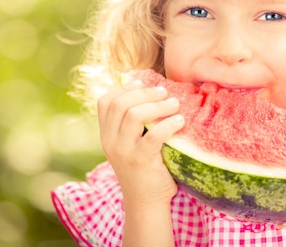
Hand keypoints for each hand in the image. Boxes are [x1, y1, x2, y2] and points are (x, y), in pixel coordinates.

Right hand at [97, 78, 184, 206]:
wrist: (146, 202)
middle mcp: (110, 141)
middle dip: (144, 92)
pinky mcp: (140, 161)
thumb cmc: (145, 168)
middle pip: (120, 104)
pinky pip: (153, 135)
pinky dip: (168, 124)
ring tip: (175, 104)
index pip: (105, 101)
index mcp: (106, 134)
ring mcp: (123, 151)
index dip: (124, 87)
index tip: (142, 82)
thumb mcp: (131, 144)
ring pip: (134, 115)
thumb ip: (134, 123)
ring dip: (158, 105)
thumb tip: (153, 90)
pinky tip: (180, 122)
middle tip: (164, 92)